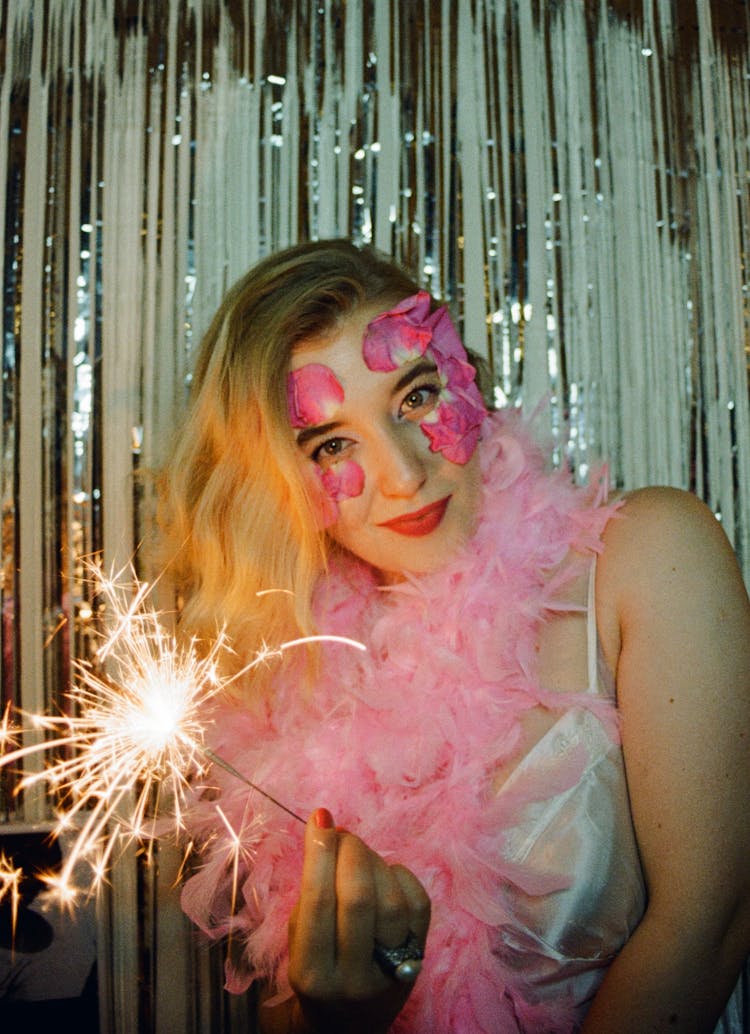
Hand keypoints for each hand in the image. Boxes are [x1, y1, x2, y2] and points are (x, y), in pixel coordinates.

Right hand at [287, 808, 430, 1032]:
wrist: (350, 1027)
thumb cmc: (317, 975)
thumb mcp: (298, 945)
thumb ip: (310, 899)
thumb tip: (328, 835)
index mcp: (313, 973)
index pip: (318, 903)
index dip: (319, 854)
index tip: (319, 818)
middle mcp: (353, 977)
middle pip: (359, 898)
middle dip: (350, 851)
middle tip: (341, 834)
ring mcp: (391, 971)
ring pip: (391, 899)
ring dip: (374, 860)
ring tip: (358, 852)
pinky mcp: (419, 960)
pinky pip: (418, 904)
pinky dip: (400, 875)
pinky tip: (384, 872)